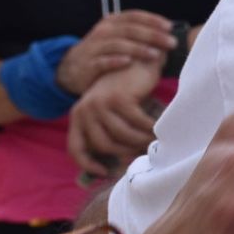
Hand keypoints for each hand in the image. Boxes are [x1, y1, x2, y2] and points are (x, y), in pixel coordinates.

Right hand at [56, 10, 175, 94]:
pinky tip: (129, 62)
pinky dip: (115, 60)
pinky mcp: (88, 65)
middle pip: (130, 30)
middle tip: (171, 43)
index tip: (169, 27)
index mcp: (112, 22)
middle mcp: (103, 32)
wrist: (73, 68)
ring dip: (138, 48)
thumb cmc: (105, 52)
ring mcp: (94, 47)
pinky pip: (102, 61)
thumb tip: (169, 36)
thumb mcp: (118, 38)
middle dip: (152, 35)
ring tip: (155, 54)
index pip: (134, 16)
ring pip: (117, 44)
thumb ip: (139, 35)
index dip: (152, 20)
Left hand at [68, 60, 162, 178]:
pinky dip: (149, 128)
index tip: (105, 172)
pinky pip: (136, 123)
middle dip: (125, 151)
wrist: (136, 62)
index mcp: (78, 116)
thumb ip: (108, 133)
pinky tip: (158, 128)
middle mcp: (84, 110)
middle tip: (142, 151)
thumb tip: (119, 164)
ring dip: (140, 141)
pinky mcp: (119, 99)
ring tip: (153, 140)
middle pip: (103, 144)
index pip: (75, 148)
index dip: (88, 164)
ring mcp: (100, 103)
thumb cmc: (127, 92)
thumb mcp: (111, 114)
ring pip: (121, 135)